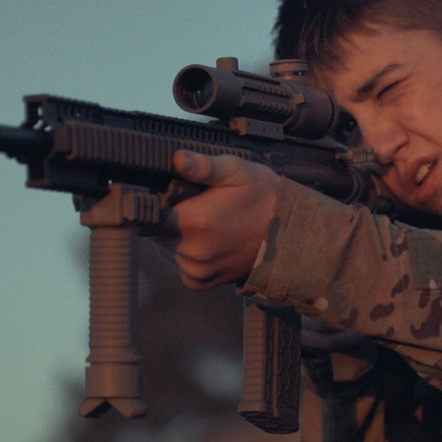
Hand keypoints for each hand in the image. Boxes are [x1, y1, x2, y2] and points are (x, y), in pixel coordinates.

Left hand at [167, 150, 278, 289]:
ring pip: (165, 247)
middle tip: (195, 204)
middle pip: (156, 230)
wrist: (291, 236)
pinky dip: (186, 253)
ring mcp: (196, 270)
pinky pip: (179, 264)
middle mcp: (192, 251)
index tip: (171, 192)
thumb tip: (175, 159)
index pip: (149, 212)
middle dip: (169, 216)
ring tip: (205, 222)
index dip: (155, 200)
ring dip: (177, 235)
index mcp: (195, 221)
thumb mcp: (237, 171)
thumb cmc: (264, 198)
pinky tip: (207, 240)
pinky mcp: (201, 282)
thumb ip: (202, 165)